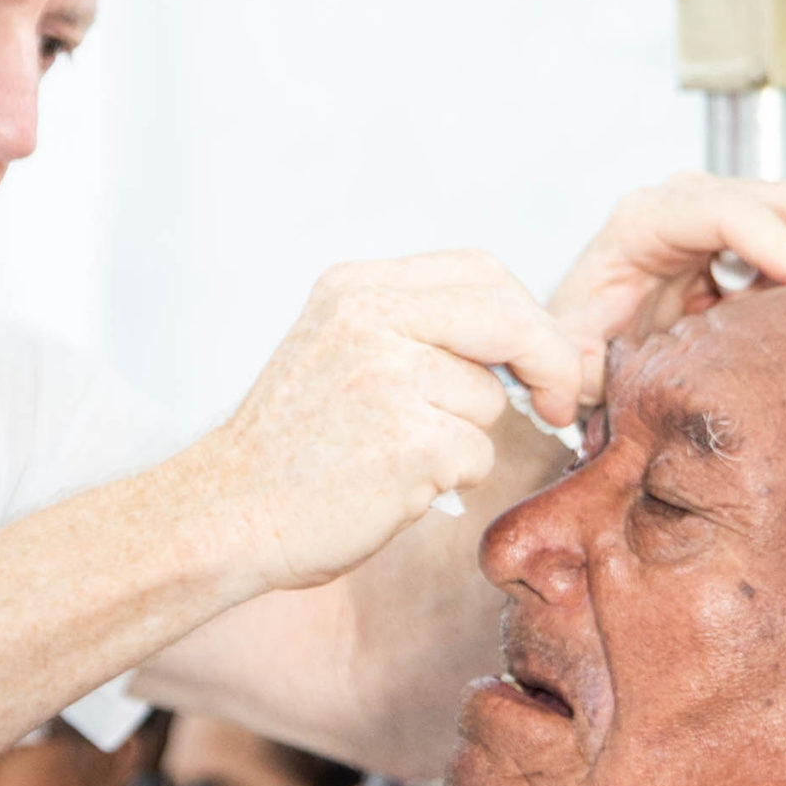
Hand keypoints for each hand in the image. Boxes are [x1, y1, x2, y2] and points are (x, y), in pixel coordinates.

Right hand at [194, 251, 590, 589]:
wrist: (225, 514)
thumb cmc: (291, 446)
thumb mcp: (339, 348)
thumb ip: (417, 328)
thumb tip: (528, 341)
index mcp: (355, 287)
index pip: (481, 271)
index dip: (527, 315)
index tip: (539, 357)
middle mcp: (369, 318)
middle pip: (509, 320)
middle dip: (551, 363)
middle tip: (559, 404)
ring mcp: (389, 377)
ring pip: (491, 400)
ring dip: (467, 438)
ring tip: (397, 455)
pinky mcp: (408, 440)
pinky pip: (477, 454)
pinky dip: (451, 479)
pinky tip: (394, 485)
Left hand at [547, 175, 785, 399]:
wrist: (580, 330)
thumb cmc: (576, 340)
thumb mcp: (572, 360)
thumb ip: (578, 371)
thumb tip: (604, 380)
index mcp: (644, 220)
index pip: (730, 214)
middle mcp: (685, 201)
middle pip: (783, 199)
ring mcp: (719, 209)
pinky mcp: (744, 232)